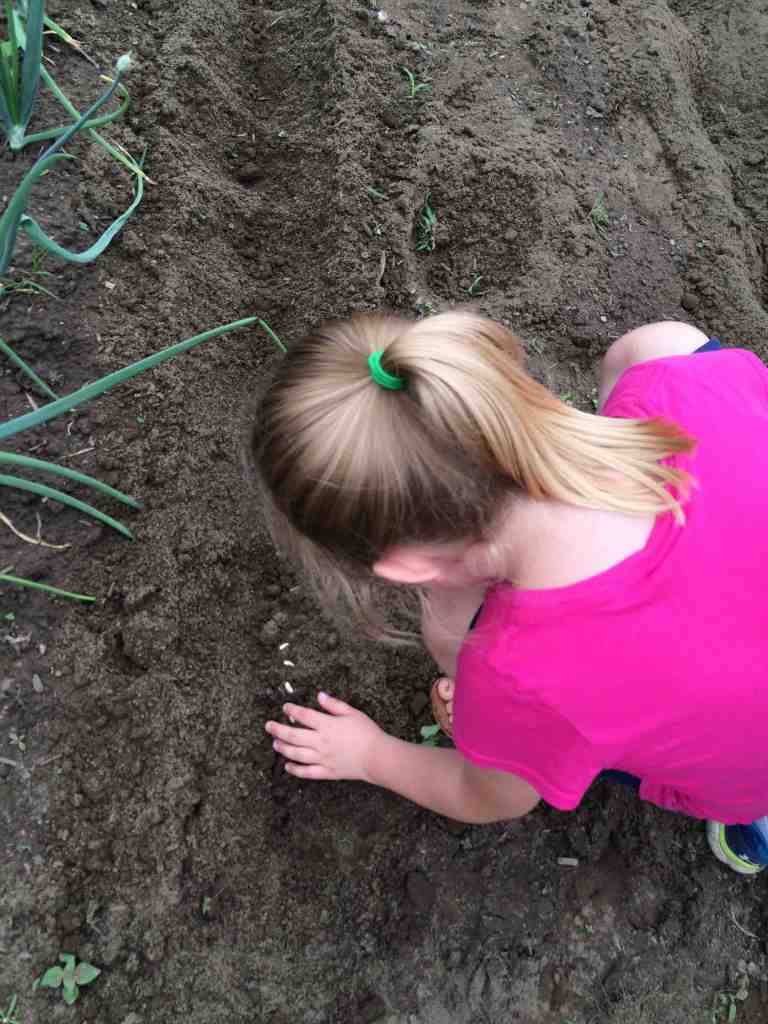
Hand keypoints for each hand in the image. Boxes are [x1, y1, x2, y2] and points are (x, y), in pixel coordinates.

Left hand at [265, 692, 384, 781]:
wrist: (377, 757)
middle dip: (278, 730)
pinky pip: (307, 772)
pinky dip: (295, 770)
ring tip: (275, 744)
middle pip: (294, 735)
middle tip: (268, 726)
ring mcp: (322, 758)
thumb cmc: (367, 732)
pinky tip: (288, 766)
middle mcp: (321, 742)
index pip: (304, 716)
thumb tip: (319, 695)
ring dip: (283, 748)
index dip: (292, 710)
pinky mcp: (327, 772)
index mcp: (327, 725)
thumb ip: (334, 705)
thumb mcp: (352, 713)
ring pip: (297, 754)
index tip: (285, 707)